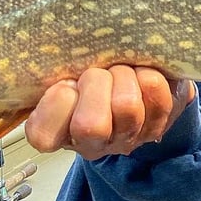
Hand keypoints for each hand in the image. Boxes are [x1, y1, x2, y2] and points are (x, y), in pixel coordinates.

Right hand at [25, 65, 195, 159]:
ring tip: (122, 68)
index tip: (66, 82)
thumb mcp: (64, 62)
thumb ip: (56, 67)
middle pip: (90, 126)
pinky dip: (150, 75)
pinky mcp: (157, 125)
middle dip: (96, 83)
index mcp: (58, 127)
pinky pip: (156, 98)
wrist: (133, 58)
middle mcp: (91, 142)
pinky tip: (143, 71)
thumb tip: (53, 67)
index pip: (42, 136)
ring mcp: (126, 137)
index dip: (55, 104)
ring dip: (124, 76)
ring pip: (126, 107)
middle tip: (100, 72)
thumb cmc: (89, 62)